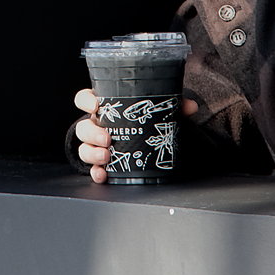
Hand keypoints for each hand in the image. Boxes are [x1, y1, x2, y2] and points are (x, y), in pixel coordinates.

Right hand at [72, 86, 198, 182]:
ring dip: (92, 152)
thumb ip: (172, 105)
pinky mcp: (101, 162)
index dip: (86, 101)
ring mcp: (97, 145)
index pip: (85, 99)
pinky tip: (103, 174)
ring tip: (106, 156)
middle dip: (92, 133)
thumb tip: (190, 107)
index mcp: (106, 108)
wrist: (146, 140)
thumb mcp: (156, 110)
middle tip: (107, 139)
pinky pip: (93, 168)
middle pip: (83, 127)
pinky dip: (96, 172)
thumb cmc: (143, 120)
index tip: (96, 104)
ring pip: (84, 147)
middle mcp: (98, 125)